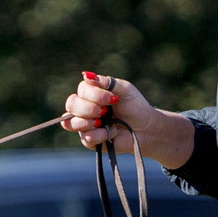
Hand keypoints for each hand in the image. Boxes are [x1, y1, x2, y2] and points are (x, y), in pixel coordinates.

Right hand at [62, 73, 196, 169]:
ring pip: (71, 123)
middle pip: (71, 104)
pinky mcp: (89, 141)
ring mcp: (85, 125)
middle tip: (106, 111)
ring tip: (105, 122)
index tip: (112, 99)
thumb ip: (106, 82)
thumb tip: (86, 75)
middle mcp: (84, 108)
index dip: (93, 95)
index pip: (81, 90)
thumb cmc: (135, 106)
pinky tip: (111, 132)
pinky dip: (100, 135)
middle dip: (89, 108)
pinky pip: (85, 137)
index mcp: (91, 94)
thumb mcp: (124, 89)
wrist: (146, 128)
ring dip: (90, 122)